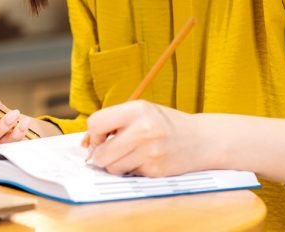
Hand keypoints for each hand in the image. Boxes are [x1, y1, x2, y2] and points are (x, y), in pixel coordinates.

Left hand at [83, 100, 203, 176]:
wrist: (200, 139)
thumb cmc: (163, 123)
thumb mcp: (139, 111)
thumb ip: (112, 122)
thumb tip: (84, 144)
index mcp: (137, 110)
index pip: (96, 123)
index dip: (93, 133)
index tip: (101, 135)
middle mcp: (144, 130)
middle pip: (102, 153)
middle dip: (101, 154)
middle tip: (111, 148)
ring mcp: (151, 153)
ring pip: (113, 168)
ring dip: (116, 164)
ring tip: (130, 153)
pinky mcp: (156, 172)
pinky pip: (129, 175)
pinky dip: (131, 170)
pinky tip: (144, 160)